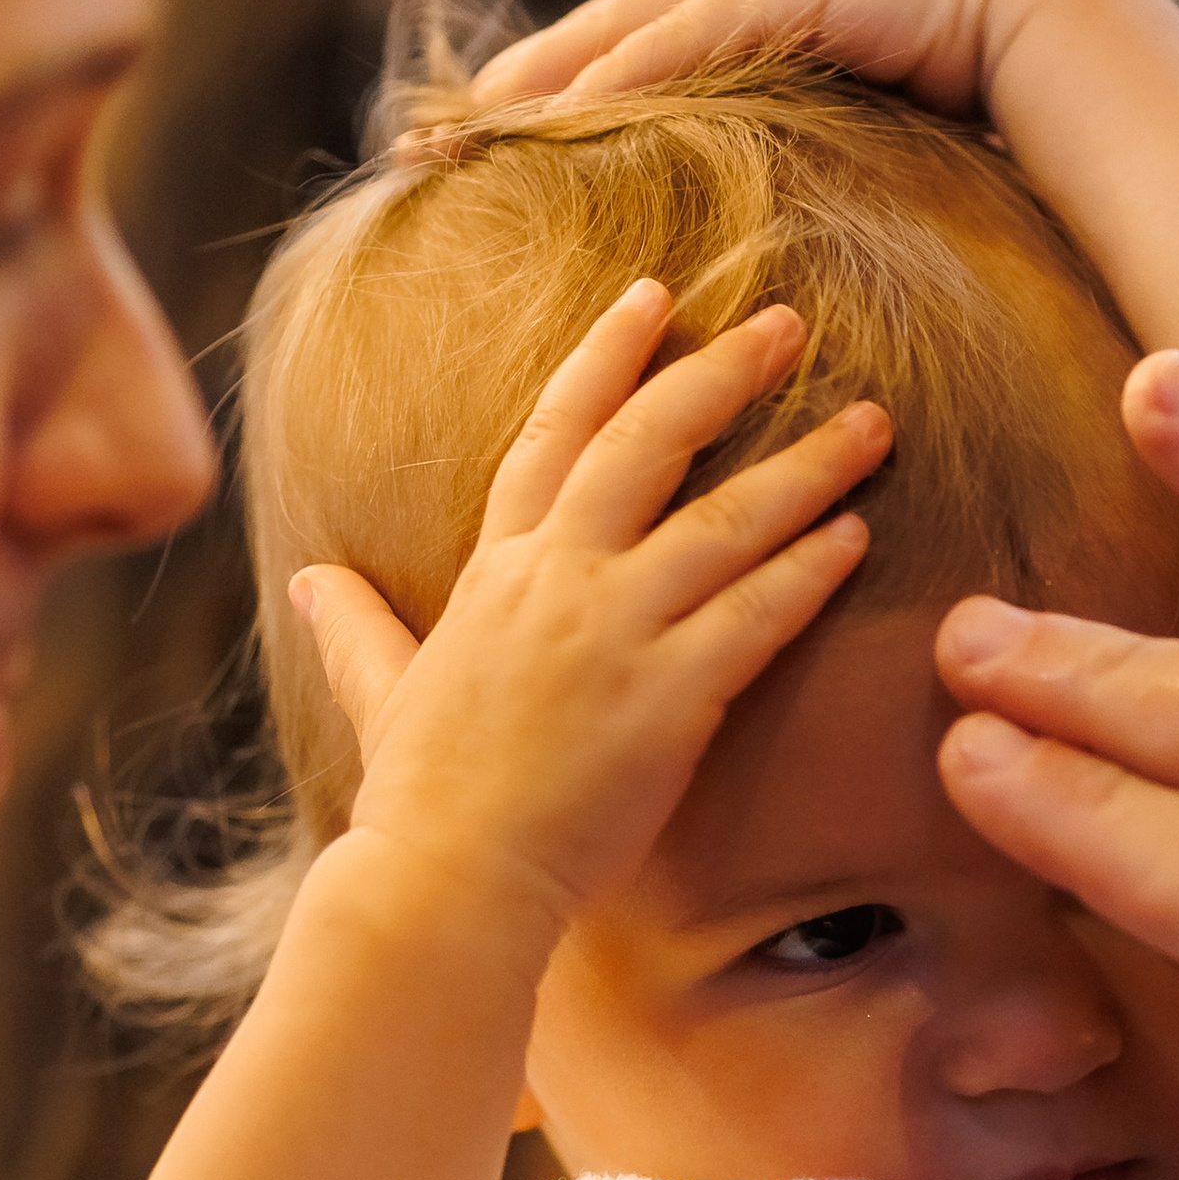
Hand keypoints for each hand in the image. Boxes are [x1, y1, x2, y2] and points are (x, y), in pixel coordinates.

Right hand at [293, 277, 888, 951]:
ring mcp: (614, 634)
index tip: (656, 296)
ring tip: (871, 423)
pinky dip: (810, 571)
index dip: (607, 356)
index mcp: (498, 571)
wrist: (446, 883)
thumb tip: (307, 581)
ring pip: (727, 522)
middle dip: (723, 374)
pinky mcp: (668, 698)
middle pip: (650, 443)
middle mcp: (557, 582)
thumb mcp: (379, 692)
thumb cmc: (418, 800)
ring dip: (808, 466)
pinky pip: (756, 616)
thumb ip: (353, 626)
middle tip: (790, 325)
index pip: (556, 432)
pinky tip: (856, 537)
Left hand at [467, 0, 1079, 119]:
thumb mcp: (836, 149)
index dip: (523, 113)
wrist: (1044, 28)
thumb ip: (775, 177)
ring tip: (465, 133)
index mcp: (728, 20)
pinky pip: (685, 34)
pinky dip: (620, 73)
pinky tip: (560, 117)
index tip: (443, 162)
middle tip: (415, 150)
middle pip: (584, 42)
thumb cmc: (952, 105)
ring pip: (618, 31)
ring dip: (537, 80)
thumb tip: (735, 259)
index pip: (605, 68)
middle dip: (500, 94)